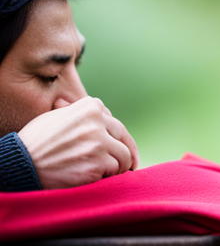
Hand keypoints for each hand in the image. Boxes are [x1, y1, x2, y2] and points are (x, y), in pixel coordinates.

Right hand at [18, 96, 138, 189]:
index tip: (121, 145)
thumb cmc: (38, 142)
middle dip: (128, 151)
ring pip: (124, 155)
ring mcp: (99, 142)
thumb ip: (80, 112)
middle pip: (124, 137)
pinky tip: (96, 178)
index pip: (114, 122)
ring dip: (118, 167)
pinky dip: (108, 176)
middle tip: (130, 163)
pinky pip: (115, 170)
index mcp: (90, 106)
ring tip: (108, 173)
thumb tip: (98, 109)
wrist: (22, 163)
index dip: (117, 137)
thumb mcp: (58, 117)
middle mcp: (97, 121)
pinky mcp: (98, 162)